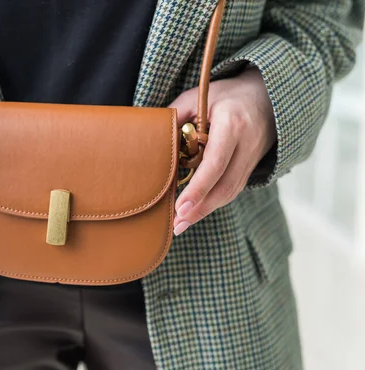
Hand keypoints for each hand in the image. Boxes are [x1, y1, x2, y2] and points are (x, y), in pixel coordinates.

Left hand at [170, 67, 276, 234]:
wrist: (266, 97)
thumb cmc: (225, 96)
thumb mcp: (198, 97)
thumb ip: (176, 116)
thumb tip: (151, 137)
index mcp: (233, 124)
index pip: (216, 162)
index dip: (198, 188)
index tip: (181, 207)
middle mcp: (247, 145)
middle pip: (224, 185)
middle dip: (200, 208)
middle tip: (177, 224)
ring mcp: (252, 159)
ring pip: (230, 192)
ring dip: (205, 211)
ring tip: (181, 225)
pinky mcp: (251, 168)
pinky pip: (232, 189)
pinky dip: (213, 203)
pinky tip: (195, 213)